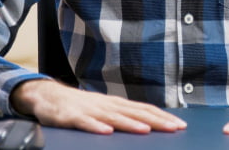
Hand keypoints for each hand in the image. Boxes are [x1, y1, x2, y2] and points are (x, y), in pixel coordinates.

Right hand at [10, 79, 186, 134]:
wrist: (48, 96)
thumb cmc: (80, 106)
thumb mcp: (104, 110)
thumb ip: (123, 116)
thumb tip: (147, 123)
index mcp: (116, 104)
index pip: (144, 109)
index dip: (162, 117)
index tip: (180, 125)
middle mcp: (106, 105)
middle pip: (134, 113)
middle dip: (156, 121)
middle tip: (174, 128)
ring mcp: (90, 110)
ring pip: (113, 117)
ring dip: (130, 123)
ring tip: (146, 130)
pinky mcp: (71, 116)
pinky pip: (85, 122)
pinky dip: (96, 127)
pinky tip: (106, 132)